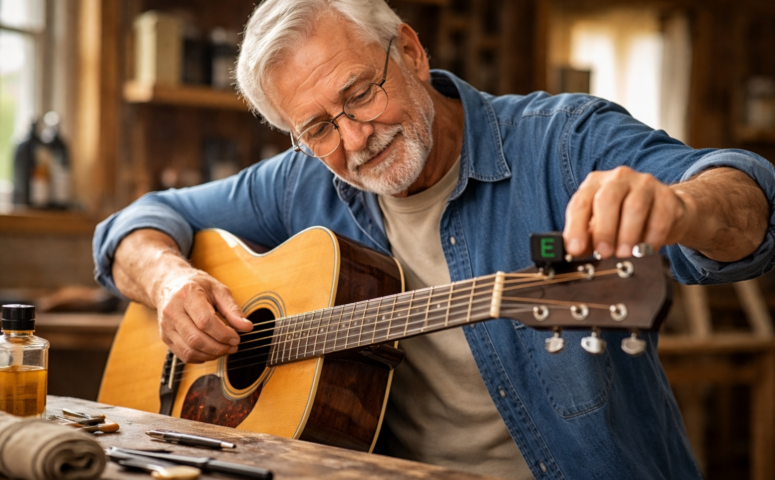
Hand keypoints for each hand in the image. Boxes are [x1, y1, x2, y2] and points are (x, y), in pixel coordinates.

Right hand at [155, 268, 253, 362]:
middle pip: (196, 339)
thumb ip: (232, 309)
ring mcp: (166, 326)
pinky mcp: (165, 337)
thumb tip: (247, 327)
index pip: (205, 321)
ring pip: (189, 350)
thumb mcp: (218, 290)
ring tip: (225, 349)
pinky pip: (183, 355)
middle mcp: (172, 311)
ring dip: (211, 355)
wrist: (170, 284)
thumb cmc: (197, 286)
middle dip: (219, 347)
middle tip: (233, 346)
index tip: (236, 337)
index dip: (223, 334)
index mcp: (186, 295)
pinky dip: (201, 358)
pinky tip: (212, 352)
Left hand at [563, 166, 689, 258]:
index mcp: (595, 183)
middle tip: (604, 253)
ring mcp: (644, 184)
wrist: (664, 211)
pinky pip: (659, 217)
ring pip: (635, 206)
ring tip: (624, 254)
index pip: (581, 202)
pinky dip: (651, 238)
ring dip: (628, 235)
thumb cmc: (623, 219)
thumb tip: (574, 251)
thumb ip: (586, 237)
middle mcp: (618, 178)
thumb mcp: (600, 226)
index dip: (576, 227)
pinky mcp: (666, 195)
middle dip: (604, 229)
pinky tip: (645, 250)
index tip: (575, 250)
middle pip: (607, 199)